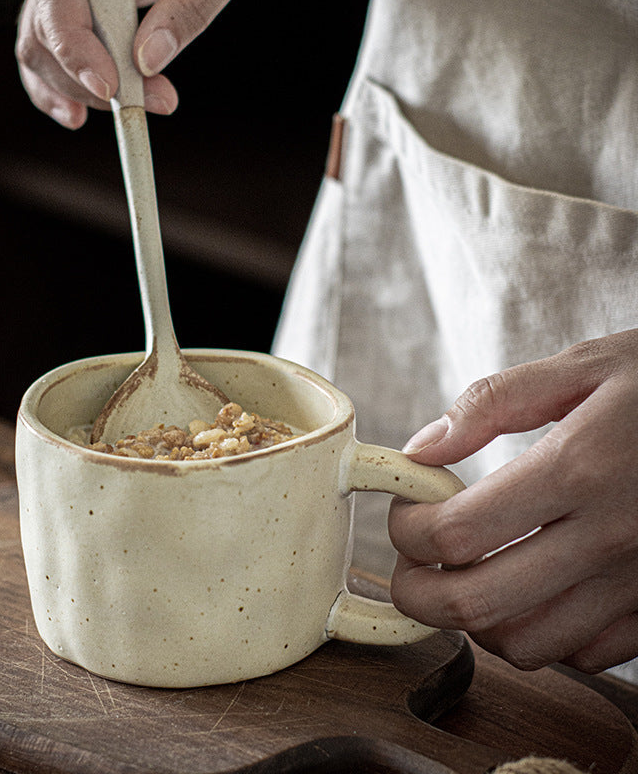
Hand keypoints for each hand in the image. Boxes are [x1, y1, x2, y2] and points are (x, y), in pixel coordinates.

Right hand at [16, 0, 250, 127]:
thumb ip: (187, 6)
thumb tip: (148, 62)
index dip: (73, 42)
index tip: (109, 87)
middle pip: (45, 27)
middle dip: (89, 78)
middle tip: (151, 102)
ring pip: (43, 47)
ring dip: (81, 91)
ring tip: (136, 110)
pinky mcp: (81, 15)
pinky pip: (52, 54)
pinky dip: (61, 89)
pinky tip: (77, 117)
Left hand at [388, 329, 637, 673]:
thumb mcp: (584, 367)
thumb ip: (493, 403)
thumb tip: (422, 449)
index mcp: (580, 469)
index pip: (457, 532)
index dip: (408, 529)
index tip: (409, 509)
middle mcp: (611, 538)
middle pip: (476, 604)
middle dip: (418, 591)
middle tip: (411, 561)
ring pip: (524, 644)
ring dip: (474, 617)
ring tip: (466, 574)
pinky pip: (582, 652)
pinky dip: (537, 631)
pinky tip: (531, 587)